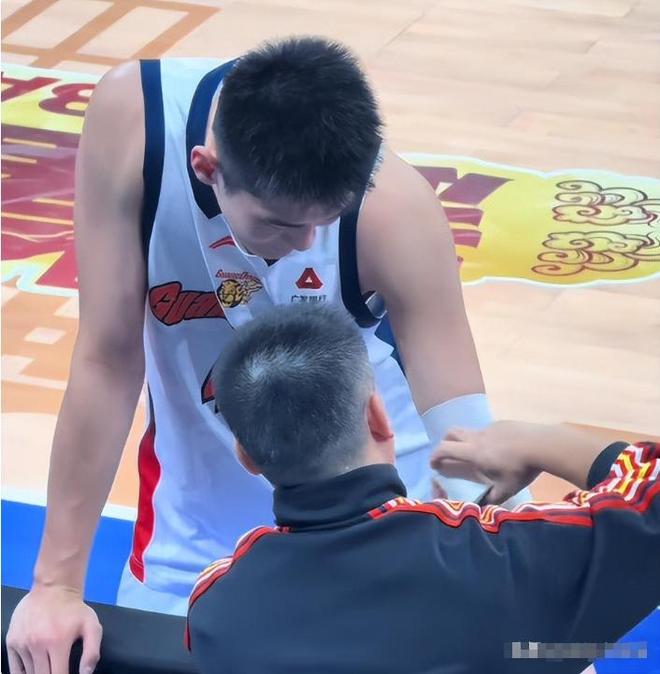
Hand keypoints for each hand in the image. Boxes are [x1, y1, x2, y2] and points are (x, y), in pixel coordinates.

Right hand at [6, 584, 101, 673]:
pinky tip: (33, 669)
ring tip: (48, 665)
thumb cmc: (74, 609)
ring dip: (39, 673)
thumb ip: (92, 652)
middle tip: (58, 669)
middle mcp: (37, 644)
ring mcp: (22, 643)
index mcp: (58, 642)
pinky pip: (14, 669)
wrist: (53, 588)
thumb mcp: (92, 626)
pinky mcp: (11, 641)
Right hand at [430, 421, 546, 503]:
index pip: (445, 449)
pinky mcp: (503, 423)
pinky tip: (501, 449)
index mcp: (473, 452)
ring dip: (466, 441)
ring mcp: (490, 427)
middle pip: (452, 432)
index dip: (435, 455)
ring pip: (470, 431)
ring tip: (480, 455)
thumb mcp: (506, 489)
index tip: (434, 464)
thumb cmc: (521, 469)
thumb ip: (492, 498)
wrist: (543, 444)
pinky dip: (486, 439)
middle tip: (449, 454)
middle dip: (445, 442)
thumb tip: (483, 507)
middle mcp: (477, 437)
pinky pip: (488, 430)